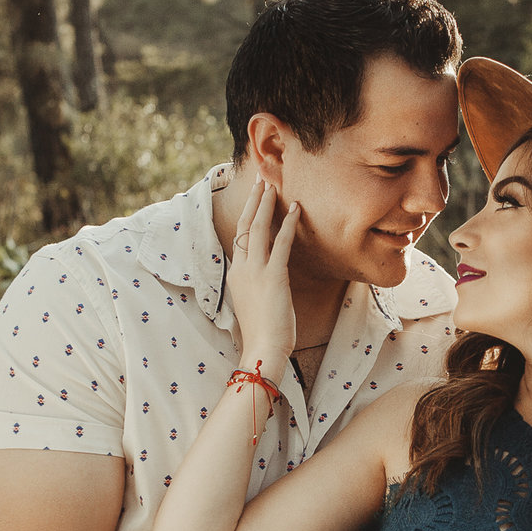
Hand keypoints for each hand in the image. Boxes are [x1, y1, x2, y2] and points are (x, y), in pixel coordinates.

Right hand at [227, 179, 299, 370]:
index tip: (254, 198)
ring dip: (266, 205)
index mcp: (235, 275)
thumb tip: (264, 278)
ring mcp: (255, 271)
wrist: (263, 349)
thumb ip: (255, 285)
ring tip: (273, 186)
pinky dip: (289, 224)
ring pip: (258, 228)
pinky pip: (281, 243)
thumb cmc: (262, 333)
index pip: (239, 238)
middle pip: (244, 226)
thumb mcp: (253, 303)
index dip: (247, 215)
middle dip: (253, 201)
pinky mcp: (273, 277)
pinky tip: (297, 209)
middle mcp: (241, 269)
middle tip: (261, 181)